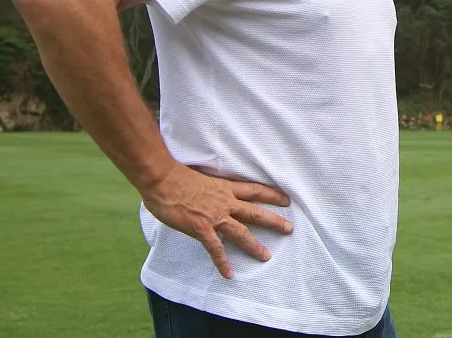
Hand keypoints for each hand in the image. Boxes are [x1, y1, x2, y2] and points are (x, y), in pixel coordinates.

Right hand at [141, 164, 292, 278]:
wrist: (162, 179)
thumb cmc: (176, 176)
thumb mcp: (202, 178)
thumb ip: (210, 189)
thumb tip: (209, 195)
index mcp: (225, 187)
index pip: (254, 190)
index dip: (271, 195)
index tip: (286, 199)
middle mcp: (225, 201)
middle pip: (255, 212)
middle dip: (274, 221)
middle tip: (289, 228)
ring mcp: (214, 216)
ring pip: (241, 232)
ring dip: (254, 246)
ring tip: (266, 256)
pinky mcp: (201, 229)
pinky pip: (215, 249)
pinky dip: (222, 263)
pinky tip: (229, 274)